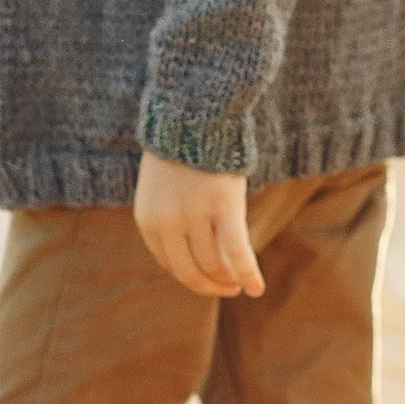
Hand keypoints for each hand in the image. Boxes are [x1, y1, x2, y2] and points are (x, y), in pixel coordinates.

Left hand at [134, 156, 262, 297]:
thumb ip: (169, 219)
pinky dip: (247, 273)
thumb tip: (190, 254)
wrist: (195, 113)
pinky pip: (236, 251)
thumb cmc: (181, 148)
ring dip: (228, 281)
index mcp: (147, 220)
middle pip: (191, 271)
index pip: (170, 264)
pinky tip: (256, 288)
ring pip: (214, 265)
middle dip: (210, 286)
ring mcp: (195, 217)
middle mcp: (167, 224)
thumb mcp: (162, 187)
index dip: (191, 277)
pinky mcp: (223, 208)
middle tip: (227, 290)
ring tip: (240, 286)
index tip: (207, 280)